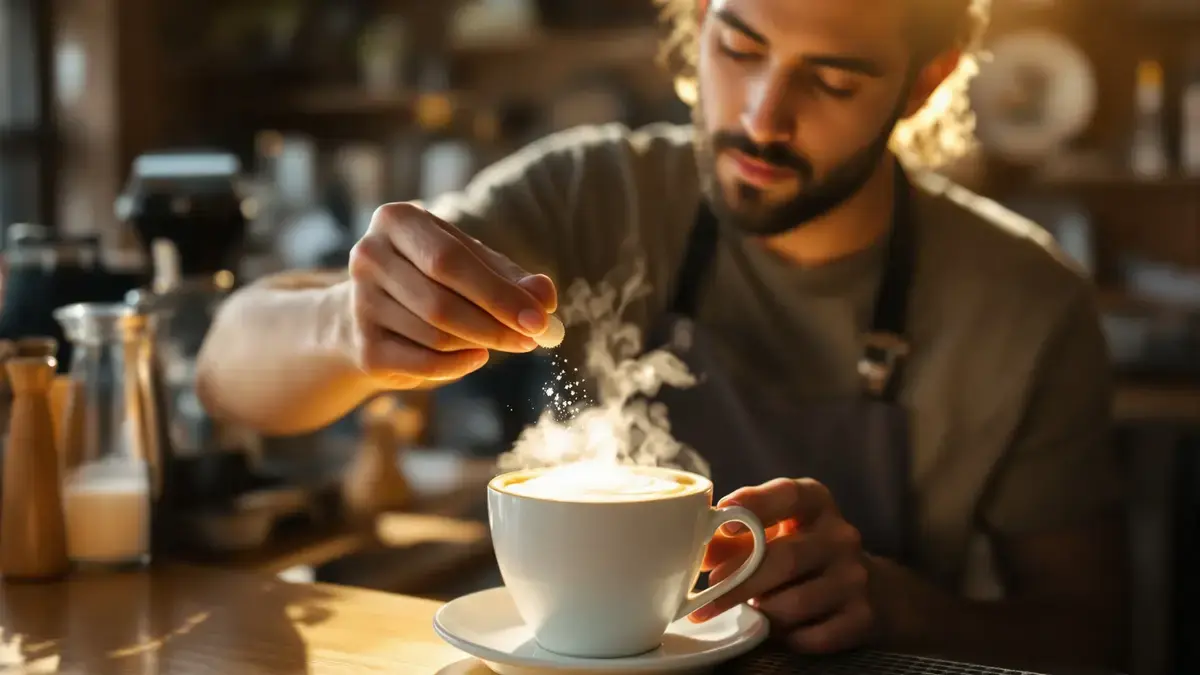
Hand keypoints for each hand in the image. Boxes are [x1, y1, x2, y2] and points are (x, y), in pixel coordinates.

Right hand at [344, 202, 556, 388]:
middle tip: (532, 341)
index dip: (498, 293)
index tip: (540, 320)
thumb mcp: (475, 267)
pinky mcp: (363, 347)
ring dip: (479, 343)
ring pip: (436, 336)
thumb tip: (544, 297)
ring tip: (497, 341)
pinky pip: (424, 363)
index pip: (451, 260)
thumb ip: (512, 279)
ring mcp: (359, 303)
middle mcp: (369, 256)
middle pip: (441, 301)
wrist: (369, 314)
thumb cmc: (433, 280)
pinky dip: (459, 365)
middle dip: (494, 325)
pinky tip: (476, 356)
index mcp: (397, 221)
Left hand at [691, 478, 874, 653]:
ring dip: (764, 611)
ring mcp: (856, 577)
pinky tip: (778, 631)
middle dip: (742, 579)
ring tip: (750, 609)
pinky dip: (787, 638)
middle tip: (711, 591)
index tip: (722, 520)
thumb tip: (703, 553)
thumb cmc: (804, 551)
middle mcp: (841, 536)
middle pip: (785, 558)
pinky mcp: (863, 617)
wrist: (868, 588)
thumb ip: (738, 538)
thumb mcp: (776, 532)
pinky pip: (813, 636)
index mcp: (817, 503)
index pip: (787, 495)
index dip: (754, 504)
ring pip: (796, 603)